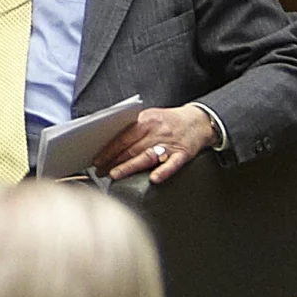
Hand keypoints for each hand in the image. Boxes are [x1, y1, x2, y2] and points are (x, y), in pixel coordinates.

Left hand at [96, 105, 219, 183]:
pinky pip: (172, 164)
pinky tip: (154, 178)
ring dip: (130, 166)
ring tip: (115, 174)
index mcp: (147, 120)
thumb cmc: (169, 121)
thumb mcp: (149, 118)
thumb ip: (132, 129)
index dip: (108, 149)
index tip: (97, 159)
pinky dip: (163, 171)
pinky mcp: (183, 154)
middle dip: (113, 161)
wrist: (199, 120)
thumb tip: (108, 143)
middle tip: (100, 171)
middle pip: (132, 148)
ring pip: (147, 156)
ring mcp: (171, 143)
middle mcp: (158, 131)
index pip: (123, 137)